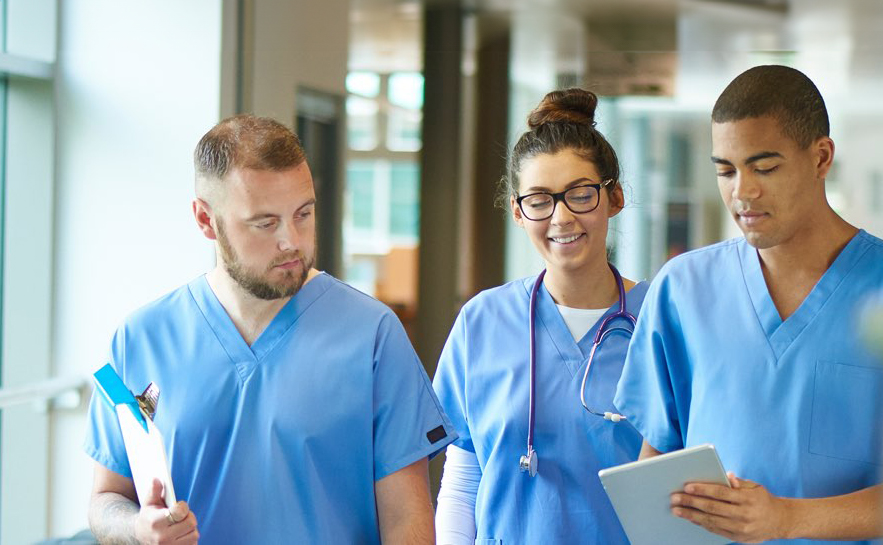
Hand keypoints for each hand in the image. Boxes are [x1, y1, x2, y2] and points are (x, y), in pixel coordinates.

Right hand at [134, 478, 199, 543]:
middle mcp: (162, 537)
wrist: (141, 537)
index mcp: (156, 523)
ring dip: (190, 528)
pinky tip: (182, 534)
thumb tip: (157, 478)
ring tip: (181, 526)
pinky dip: (190, 538)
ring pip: (194, 534)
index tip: (179, 506)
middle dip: (189, 517)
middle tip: (182, 516)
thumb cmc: (148, 517)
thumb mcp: (149, 503)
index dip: (183, 507)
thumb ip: (154, 490)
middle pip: (191, 523)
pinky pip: (194, 543)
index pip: (180, 512)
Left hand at [670, 472, 790, 542]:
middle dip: (691, 502)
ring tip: (677, 510)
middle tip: (675, 498)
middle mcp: (744, 515)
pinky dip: (701, 524)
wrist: (780, 521)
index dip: (703, 489)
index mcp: (747, 499)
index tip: (687, 486)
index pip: (720, 493)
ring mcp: (740, 528)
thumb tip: (725, 474)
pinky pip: (716, 530)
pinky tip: (690, 518)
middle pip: (712, 508)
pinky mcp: (737, 538)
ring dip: (691, 516)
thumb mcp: (754, 486)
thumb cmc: (762, 499)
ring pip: (711, 521)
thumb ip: (738, 482)